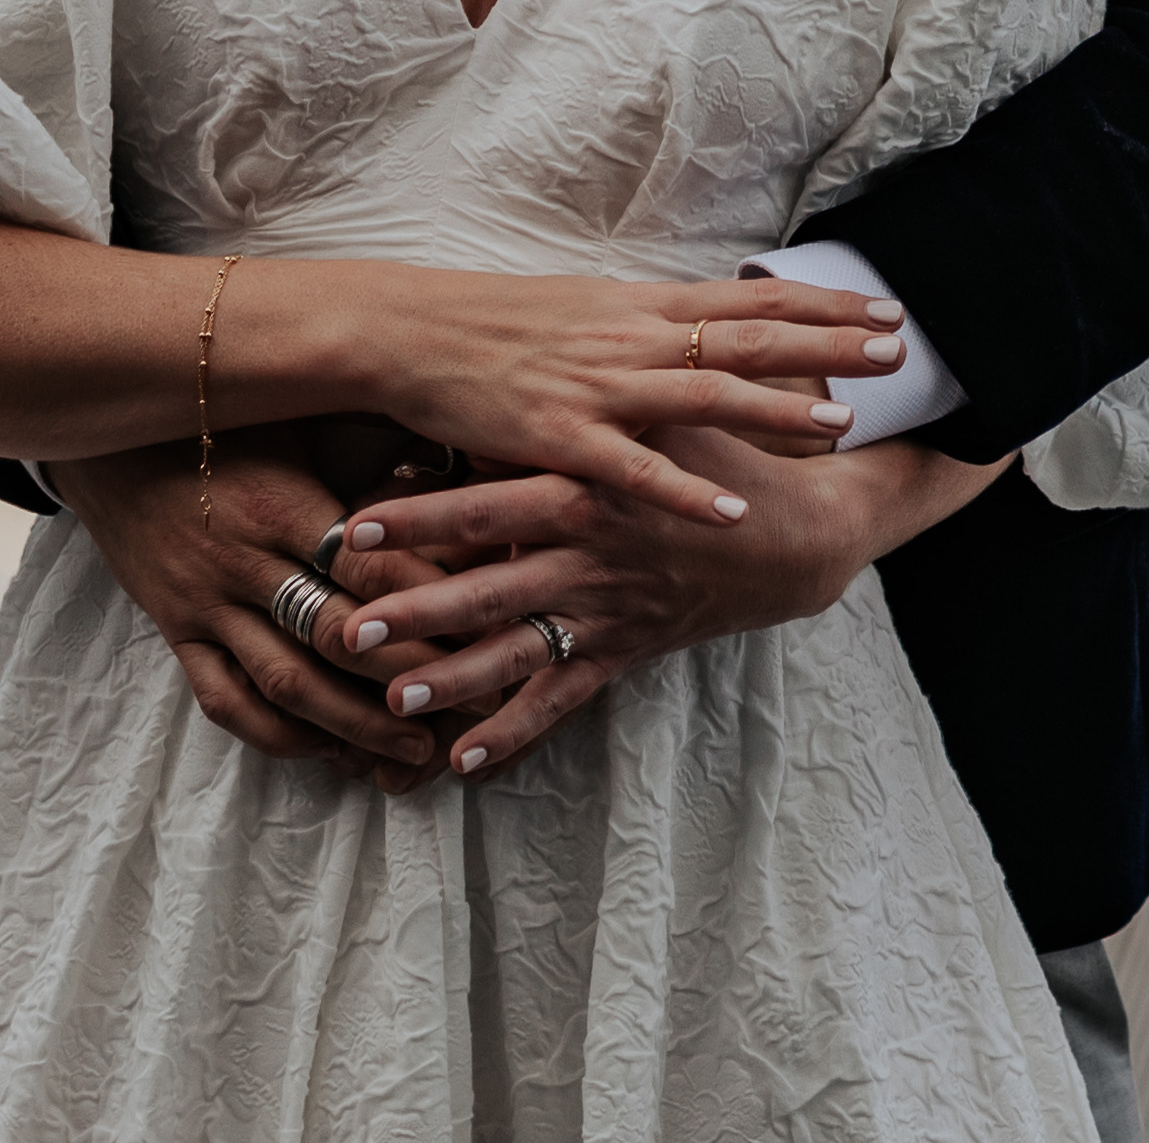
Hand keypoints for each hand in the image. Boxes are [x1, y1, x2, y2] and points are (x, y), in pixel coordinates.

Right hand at [55, 433, 451, 790]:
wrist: (108, 433)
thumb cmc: (224, 413)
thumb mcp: (295, 407)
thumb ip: (372, 426)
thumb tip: (462, 428)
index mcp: (282, 500)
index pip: (370, 564)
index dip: (434, 599)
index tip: (495, 622)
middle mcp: (243, 558)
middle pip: (337, 635)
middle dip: (413, 676)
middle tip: (480, 700)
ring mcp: (204, 603)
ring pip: (285, 683)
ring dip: (355, 724)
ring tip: (416, 748)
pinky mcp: (176, 631)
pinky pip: (225, 701)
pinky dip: (278, 734)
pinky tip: (328, 747)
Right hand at [324, 268, 906, 527]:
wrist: (409, 332)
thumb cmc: (495, 326)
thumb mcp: (585, 311)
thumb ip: (648, 324)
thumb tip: (706, 326)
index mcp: (640, 305)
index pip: (751, 299)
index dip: (823, 303)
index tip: (886, 308)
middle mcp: (633, 339)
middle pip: (750, 337)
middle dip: (830, 344)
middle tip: (901, 350)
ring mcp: (599, 387)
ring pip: (707, 396)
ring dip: (779, 411)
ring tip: (843, 427)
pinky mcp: (559, 438)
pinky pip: (635, 470)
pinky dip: (687, 489)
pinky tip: (733, 509)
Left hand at [333, 431, 1009, 779]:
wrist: (800, 534)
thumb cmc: (721, 456)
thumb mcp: (663, 414)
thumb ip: (589, 406)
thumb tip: (507, 383)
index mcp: (592, 491)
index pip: (491, 503)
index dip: (425, 516)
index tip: (358, 526)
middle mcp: (591, 557)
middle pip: (490, 587)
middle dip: (418, 609)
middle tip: (348, 628)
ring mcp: (608, 610)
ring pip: (519, 651)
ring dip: (454, 678)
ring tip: (392, 699)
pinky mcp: (626, 651)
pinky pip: (564, 697)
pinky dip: (518, 730)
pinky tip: (466, 763)